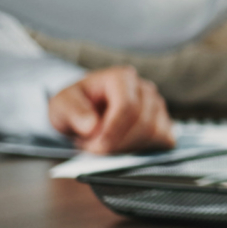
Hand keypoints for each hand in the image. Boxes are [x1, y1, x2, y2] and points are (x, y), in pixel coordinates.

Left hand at [47, 67, 173, 154]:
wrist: (85, 112)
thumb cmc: (75, 105)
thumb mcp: (61, 105)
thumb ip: (73, 113)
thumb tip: (91, 127)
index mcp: (121, 78)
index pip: (128, 106)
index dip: (113, 131)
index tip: (97, 148)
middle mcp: (145, 88)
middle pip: (143, 123)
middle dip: (119, 143)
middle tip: (95, 149)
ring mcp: (158, 105)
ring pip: (155, 133)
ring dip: (129, 148)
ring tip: (106, 146)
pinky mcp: (165, 122)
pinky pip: (164, 140)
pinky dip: (144, 150)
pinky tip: (124, 148)